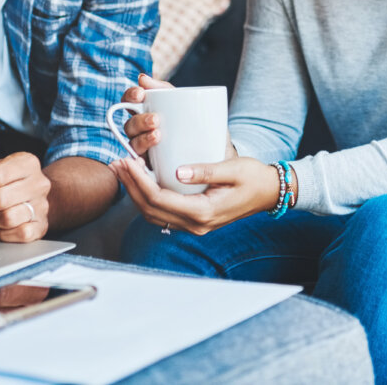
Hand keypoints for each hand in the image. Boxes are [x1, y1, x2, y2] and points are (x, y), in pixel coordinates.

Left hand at [109, 154, 278, 234]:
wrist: (270, 192)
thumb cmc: (253, 177)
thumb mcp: (232, 168)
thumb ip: (206, 170)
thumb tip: (178, 171)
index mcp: (203, 212)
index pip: (159, 199)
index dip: (139, 181)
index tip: (127, 161)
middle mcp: (196, 224)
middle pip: (150, 210)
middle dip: (130, 186)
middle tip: (117, 162)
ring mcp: (194, 225)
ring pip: (154, 215)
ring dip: (135, 193)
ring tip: (123, 171)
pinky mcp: (194, 220)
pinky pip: (163, 213)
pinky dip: (147, 198)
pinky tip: (141, 181)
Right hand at [120, 73, 237, 161]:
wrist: (221, 155)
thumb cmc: (203, 125)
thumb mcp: (190, 105)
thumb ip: (167, 90)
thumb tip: (142, 77)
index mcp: (149, 112)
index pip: (131, 101)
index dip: (130, 96)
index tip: (141, 94)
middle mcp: (143, 132)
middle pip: (129, 125)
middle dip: (139, 120)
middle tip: (156, 119)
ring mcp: (147, 151)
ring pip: (133, 144)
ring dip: (142, 139)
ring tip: (158, 136)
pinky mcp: (153, 170)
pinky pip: (140, 168)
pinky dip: (139, 164)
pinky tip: (146, 162)